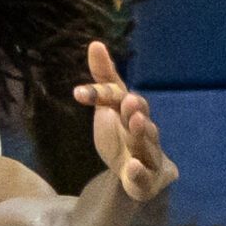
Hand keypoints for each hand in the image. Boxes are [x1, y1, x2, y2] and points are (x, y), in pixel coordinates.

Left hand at [73, 40, 175, 201]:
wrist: (139, 177)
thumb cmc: (123, 137)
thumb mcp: (110, 108)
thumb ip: (104, 79)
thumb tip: (95, 43)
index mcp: (133, 113)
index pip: (119, 99)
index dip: (101, 93)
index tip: (78, 93)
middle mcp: (144, 133)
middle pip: (141, 120)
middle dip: (135, 110)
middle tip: (129, 100)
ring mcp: (148, 157)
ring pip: (147, 145)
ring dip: (142, 134)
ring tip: (136, 122)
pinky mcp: (146, 182)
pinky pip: (145, 178)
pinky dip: (140, 173)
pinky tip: (131, 168)